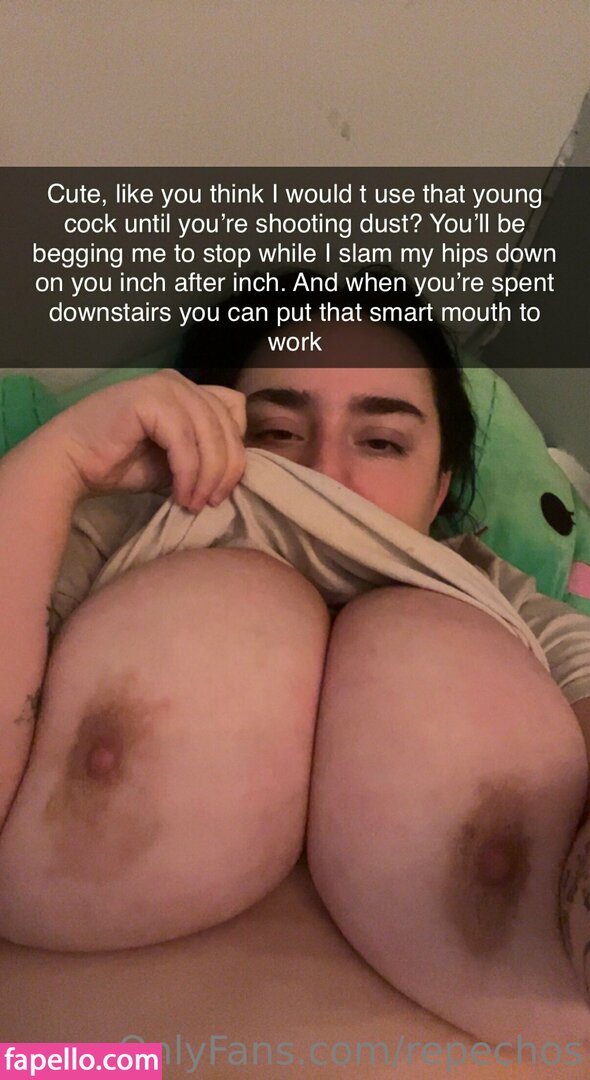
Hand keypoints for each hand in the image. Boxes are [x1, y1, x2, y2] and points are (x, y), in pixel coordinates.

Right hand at [50, 369, 246, 511]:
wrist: (70, 463)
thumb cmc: (118, 463)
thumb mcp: (175, 459)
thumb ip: (203, 453)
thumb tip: (234, 471)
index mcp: (187, 390)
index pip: (234, 411)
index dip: (236, 449)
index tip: (221, 485)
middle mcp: (179, 382)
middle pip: (228, 424)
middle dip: (226, 470)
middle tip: (212, 503)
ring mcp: (165, 386)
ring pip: (211, 434)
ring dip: (208, 476)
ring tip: (195, 503)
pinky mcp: (150, 399)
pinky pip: (185, 442)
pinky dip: (188, 474)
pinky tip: (180, 495)